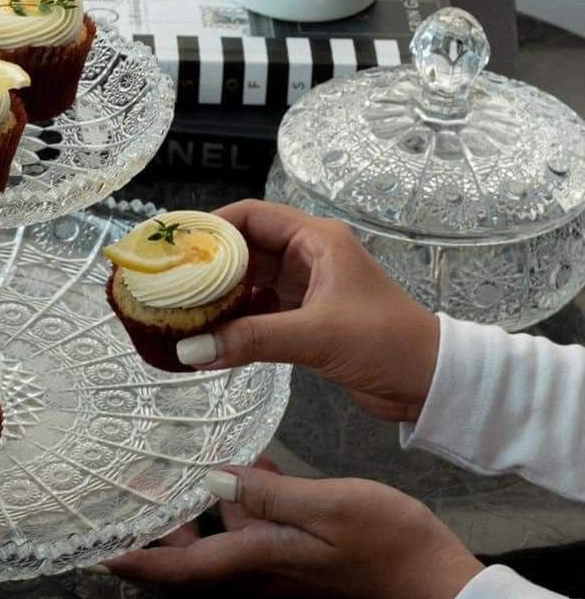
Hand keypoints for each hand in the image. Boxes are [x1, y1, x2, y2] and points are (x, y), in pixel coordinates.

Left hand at [106, 459, 482, 598]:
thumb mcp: (327, 507)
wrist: (437, 581)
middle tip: (125, 487)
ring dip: (197, 504)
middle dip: (156, 524)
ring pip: (221, 534)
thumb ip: (268, 494)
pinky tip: (248, 461)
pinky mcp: (298, 552)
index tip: (92, 549)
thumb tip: (211, 480)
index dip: (133, 560)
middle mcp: (259, 567)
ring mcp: (279, 561)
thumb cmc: (385, 542)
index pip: (179, 568)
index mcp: (257, 559)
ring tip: (173, 460)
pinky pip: (253, 525)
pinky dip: (241, 497)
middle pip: (191, 552)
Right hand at [176, 200, 439, 421]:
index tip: (173, 247)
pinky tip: (209, 338)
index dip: (209, 227)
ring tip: (180, 311)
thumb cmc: (386, 343)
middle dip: (206, 266)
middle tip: (167, 283)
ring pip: (248, 283)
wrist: (431, 382)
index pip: (250, 216)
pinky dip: (234, 323)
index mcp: (316, 239)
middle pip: (243, 248)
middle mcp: (307, 256)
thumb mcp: (315, 335)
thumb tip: (189, 350)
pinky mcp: (304, 318)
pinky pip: (257, 312)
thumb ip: (250, 339)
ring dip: (218, 297)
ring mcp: (305, 288)